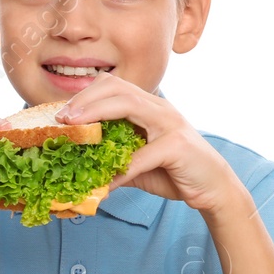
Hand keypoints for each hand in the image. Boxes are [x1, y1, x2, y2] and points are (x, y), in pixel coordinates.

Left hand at [45, 74, 244, 215]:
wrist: (213, 187)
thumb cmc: (174, 171)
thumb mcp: (137, 162)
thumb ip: (113, 157)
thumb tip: (78, 166)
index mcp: (149, 106)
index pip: (113, 85)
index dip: (83, 95)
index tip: (60, 114)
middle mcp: (159, 108)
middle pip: (117, 88)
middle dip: (84, 99)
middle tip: (61, 118)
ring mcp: (170, 123)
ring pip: (128, 104)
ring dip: (95, 114)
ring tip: (74, 130)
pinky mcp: (177, 146)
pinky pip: (140, 156)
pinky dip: (118, 171)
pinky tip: (104, 185)